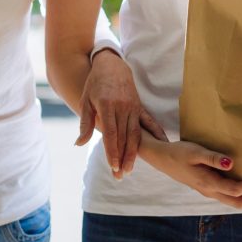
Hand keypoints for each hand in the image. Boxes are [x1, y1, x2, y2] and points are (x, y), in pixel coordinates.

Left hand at [79, 50, 166, 178]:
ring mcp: (134, 107)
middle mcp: (123, 107)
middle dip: (122, 158)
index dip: (112, 151)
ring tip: (130, 169)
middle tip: (120, 176)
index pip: (111, 133)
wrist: (111, 65)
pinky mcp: (140, 107)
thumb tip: (79, 143)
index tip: (113, 166)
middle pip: (124, 137)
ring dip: (134, 153)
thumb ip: (84, 124)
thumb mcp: (85, 101)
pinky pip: (149, 123)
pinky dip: (156, 134)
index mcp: (107, 106)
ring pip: (136, 134)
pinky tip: (162, 145)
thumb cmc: (94, 84)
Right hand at [141, 137, 241, 209]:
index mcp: (208, 184)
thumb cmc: (179, 152)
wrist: (163, 159)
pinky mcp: (210, 189)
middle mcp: (211, 192)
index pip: (237, 190)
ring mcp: (210, 192)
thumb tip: (231, 163)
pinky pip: (231, 197)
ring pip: (235, 203)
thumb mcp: (195, 152)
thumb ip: (213, 158)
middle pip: (239, 204)